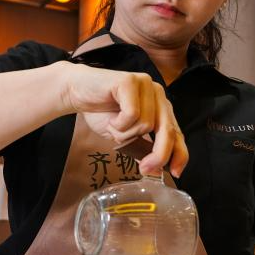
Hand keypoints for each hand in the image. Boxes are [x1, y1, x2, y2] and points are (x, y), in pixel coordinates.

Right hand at [60, 63, 188, 176]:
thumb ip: (141, 147)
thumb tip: (156, 170)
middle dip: (159, 153)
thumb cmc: (100, 112)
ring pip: (146, 124)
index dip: (179, 153)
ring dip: (126, 133)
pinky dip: (119, 124)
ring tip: (113, 126)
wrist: (75, 92)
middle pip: (168, 130)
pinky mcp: (130, 81)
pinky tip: (110, 119)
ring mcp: (145, 85)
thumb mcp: (124, 135)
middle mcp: (157, 93)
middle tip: (145, 169)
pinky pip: (132, 114)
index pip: (177, 132)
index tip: (175, 172)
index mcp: (160, 106)